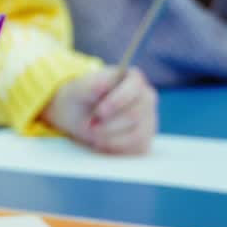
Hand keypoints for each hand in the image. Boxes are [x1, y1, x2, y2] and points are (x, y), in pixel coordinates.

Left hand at [41, 68, 156, 153]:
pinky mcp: (145, 139)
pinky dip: (115, 148)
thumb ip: (94, 83)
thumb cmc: (80, 98)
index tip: (99, 113)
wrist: (76, 117)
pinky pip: (136, 148)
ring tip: (93, 134)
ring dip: (110, 138)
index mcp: (132, 78)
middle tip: (90, 125)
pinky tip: (102, 142)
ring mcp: (149, 119)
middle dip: (108, 124)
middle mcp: (146, 98)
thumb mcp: (79, 89)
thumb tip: (109, 81)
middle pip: (135, 115)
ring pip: (137, 135)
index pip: (134, 88)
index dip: (117, 101)